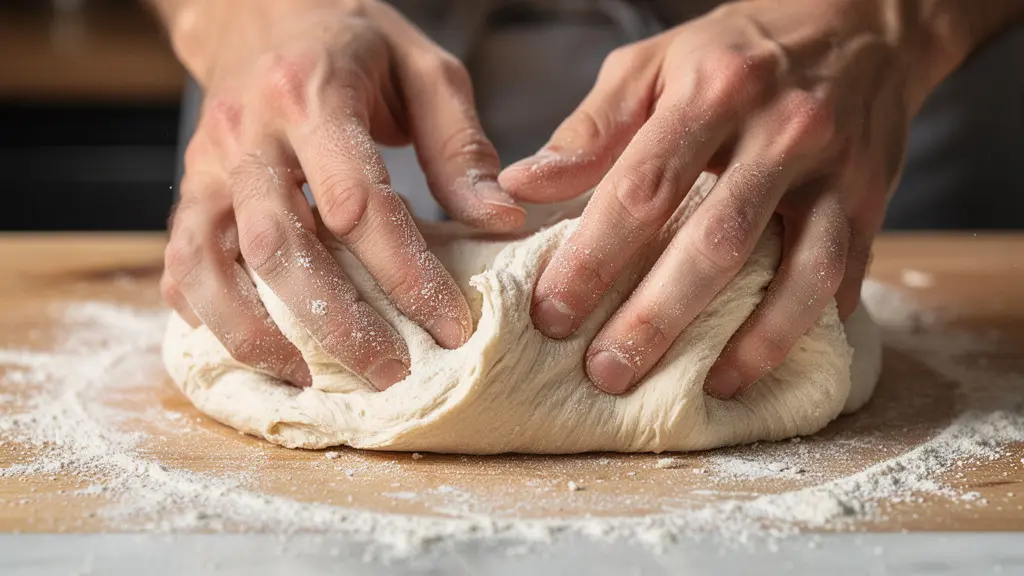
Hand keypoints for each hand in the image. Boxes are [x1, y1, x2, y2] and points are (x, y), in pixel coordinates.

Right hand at [158, 0, 524, 389]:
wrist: (260, 10)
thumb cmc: (352, 43)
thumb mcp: (424, 71)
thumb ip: (459, 147)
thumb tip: (499, 222)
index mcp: (316, 97)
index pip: (360, 202)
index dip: (406, 273)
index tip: (451, 326)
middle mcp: (251, 134)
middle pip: (281, 246)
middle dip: (336, 322)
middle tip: (389, 375)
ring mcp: (208, 165)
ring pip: (213, 262)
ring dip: (256, 333)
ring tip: (307, 381)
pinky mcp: (189, 188)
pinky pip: (181, 258)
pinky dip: (203, 311)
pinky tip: (244, 348)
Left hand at [499, 0, 995, 397]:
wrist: (857, 23)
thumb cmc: (734, 51)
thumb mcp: (652, 65)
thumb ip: (589, 130)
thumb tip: (520, 187)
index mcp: (712, 90)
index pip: (642, 189)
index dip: (593, 258)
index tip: (552, 313)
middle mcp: (780, 130)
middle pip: (714, 244)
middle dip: (656, 318)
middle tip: (607, 371)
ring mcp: (835, 170)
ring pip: (797, 273)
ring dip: (748, 342)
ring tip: (702, 387)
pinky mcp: (872, 200)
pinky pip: (844, 275)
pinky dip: (806, 325)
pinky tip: (766, 361)